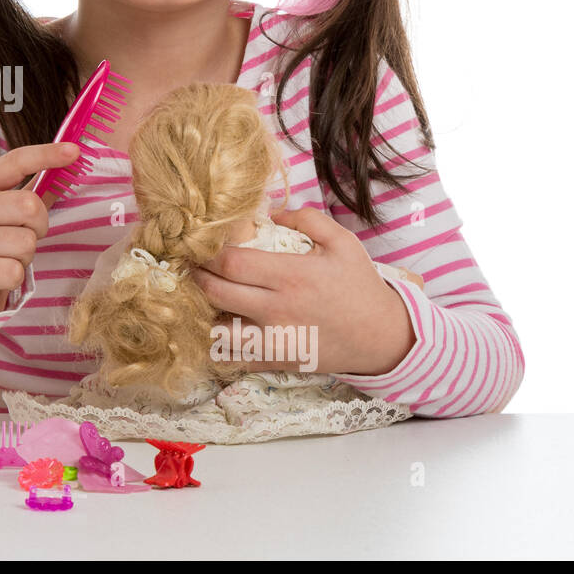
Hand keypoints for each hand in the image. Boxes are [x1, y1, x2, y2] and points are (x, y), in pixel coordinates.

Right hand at [0, 141, 79, 313]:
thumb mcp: (2, 213)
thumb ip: (31, 191)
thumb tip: (68, 165)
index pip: (14, 162)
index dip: (46, 155)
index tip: (75, 151)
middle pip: (29, 205)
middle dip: (39, 226)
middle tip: (24, 237)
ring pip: (25, 242)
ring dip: (25, 256)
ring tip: (6, 258)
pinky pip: (15, 271)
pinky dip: (15, 278)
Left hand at [192, 207, 417, 376]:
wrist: (381, 337)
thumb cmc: (360, 287)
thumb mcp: (343, 243)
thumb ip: (306, 219)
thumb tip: (270, 212)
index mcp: (291, 276)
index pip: (230, 263)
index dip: (207, 253)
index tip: (200, 245)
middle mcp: (277, 309)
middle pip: (215, 292)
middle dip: (196, 276)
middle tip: (191, 266)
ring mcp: (274, 340)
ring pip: (217, 329)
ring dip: (204, 311)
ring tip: (203, 297)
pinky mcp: (275, 361)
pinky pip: (232, 356)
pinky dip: (218, 342)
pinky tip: (217, 326)